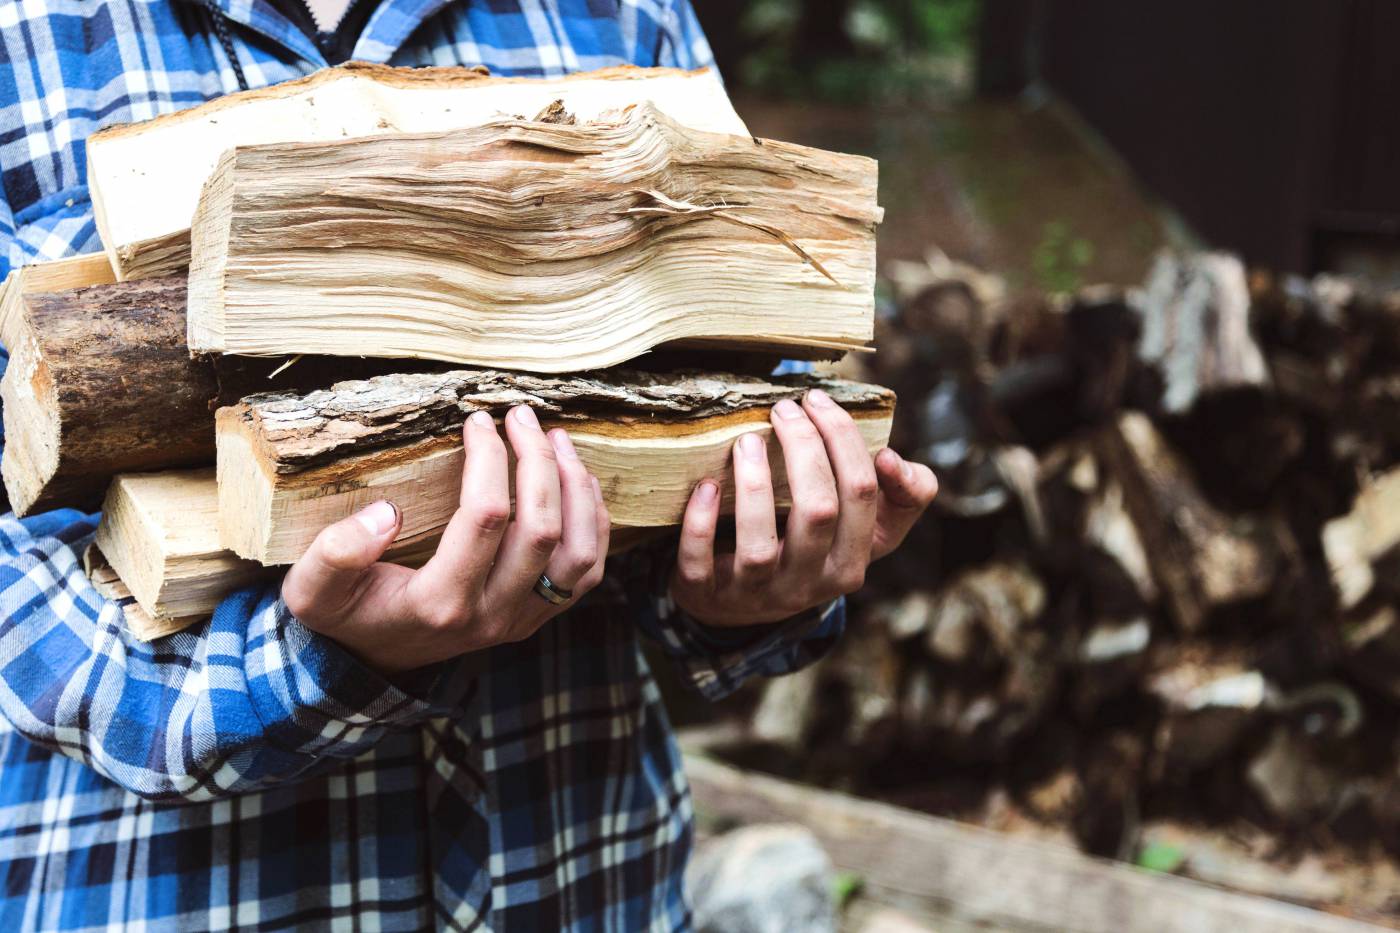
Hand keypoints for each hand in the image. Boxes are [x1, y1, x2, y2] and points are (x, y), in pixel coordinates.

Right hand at [281, 406, 608, 673]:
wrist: (372, 661)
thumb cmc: (345, 613)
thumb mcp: (312, 589)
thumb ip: (335, 553)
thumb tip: (385, 513)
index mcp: (439, 602)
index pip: (486, 518)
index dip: (489, 459)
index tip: (477, 420)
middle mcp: (491, 615)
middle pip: (541, 530)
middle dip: (538, 461)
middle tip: (522, 415)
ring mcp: (520, 619)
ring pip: (576, 553)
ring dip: (575, 489)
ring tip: (557, 439)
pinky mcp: (537, 615)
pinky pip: (587, 570)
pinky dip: (591, 521)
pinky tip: (576, 480)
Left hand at [671, 388, 937, 626]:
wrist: (746, 606)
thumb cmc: (814, 548)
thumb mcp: (868, 530)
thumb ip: (902, 493)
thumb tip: (891, 457)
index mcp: (852, 562)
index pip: (861, 493)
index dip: (843, 439)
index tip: (818, 400)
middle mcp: (809, 583)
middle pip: (817, 512)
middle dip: (803, 449)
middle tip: (783, 408)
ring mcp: (756, 594)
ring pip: (759, 546)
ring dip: (753, 485)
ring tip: (746, 440)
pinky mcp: (708, 596)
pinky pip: (700, 565)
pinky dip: (701, 524)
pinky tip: (706, 487)